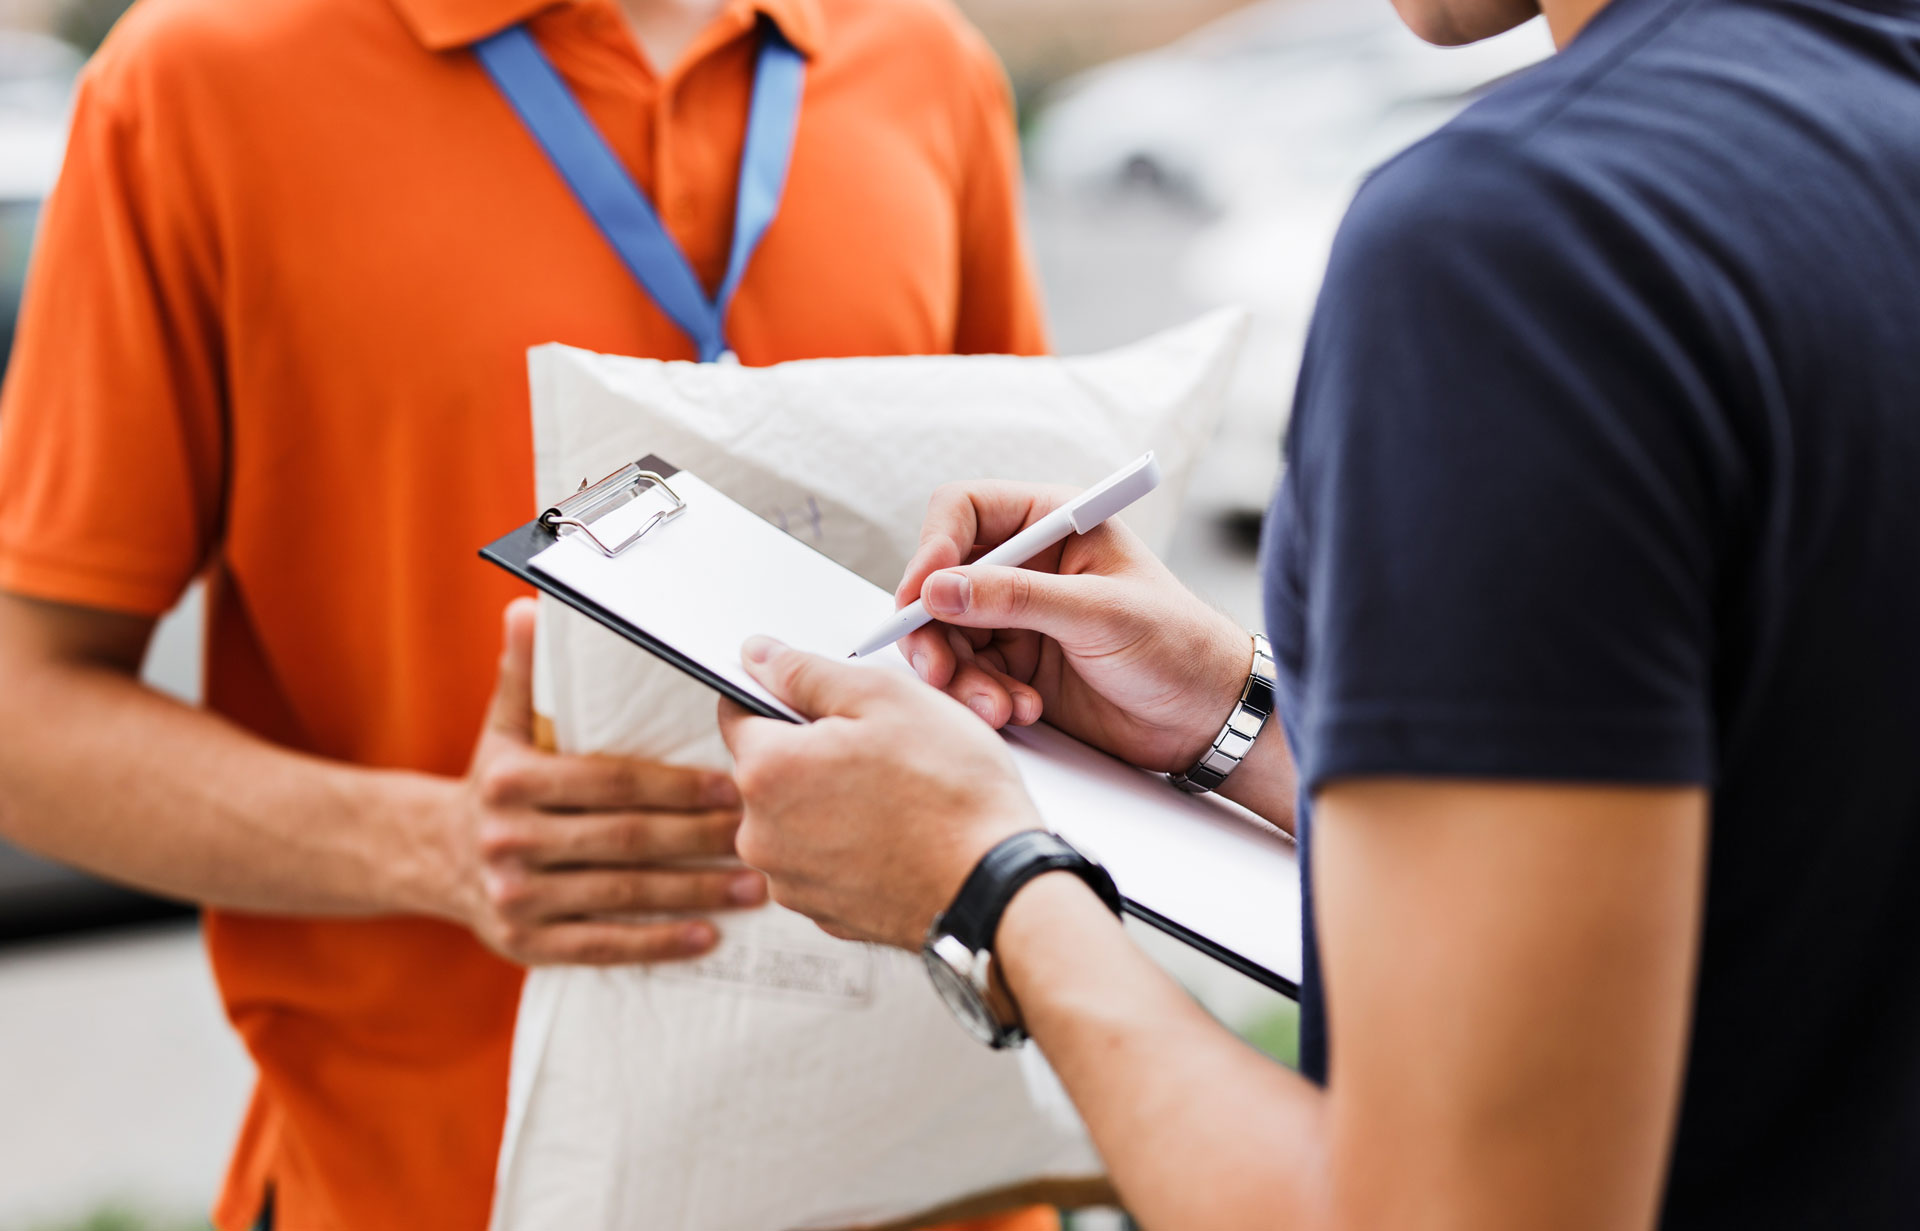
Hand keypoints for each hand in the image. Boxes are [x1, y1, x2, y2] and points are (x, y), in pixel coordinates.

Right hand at [439, 599, 767, 964]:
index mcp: (511, 782)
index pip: (612, 781)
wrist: (429, 857)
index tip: (733, 784)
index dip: (676, 785)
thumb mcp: (502, 726)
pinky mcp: (526, 944)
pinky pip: (602, 945)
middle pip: (626, 839)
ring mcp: (516, 898)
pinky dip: (657, 943)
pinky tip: (707, 936)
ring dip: (694, 892)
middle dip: (700, 838)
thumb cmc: (492, 783)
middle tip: (763, 833)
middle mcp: (509, 841)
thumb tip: (529, 607)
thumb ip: (525, 673)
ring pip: (623, 894)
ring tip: (754, 886)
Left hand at [718, 636, 1039, 949]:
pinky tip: (897, 834)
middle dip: (812, 751)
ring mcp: (791, 881)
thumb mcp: (884, 698)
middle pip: (769, 769)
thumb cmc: (951, 791)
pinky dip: (850, 845)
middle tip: (880, 747)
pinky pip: (822, 861)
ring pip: (795, 817)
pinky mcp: (823, 914)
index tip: (823, 701)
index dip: (781, 695)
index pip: (737, 712)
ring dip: (830, 800)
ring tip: (895, 795)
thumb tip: (758, 656)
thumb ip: (807, 672)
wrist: (996, 888)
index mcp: (765, 771)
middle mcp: (761, 834)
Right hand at [895, 481, 1252, 772]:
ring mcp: (1018, 616)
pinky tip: (1020, 711)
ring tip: (999, 706)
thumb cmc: (1176, 645)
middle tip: (938, 671)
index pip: (963, 511)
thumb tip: (938, 589)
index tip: (923, 596)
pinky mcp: (1016, 664)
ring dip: (960, 675)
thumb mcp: (1098, 614)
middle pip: (941, 580)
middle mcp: (1026, 563)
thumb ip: (1016, 598)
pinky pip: (968, 674)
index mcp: (1052, 522)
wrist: (1206, 717)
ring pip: (947, 635)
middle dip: (933, 629)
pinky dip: (982, 697)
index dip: (933, 549)